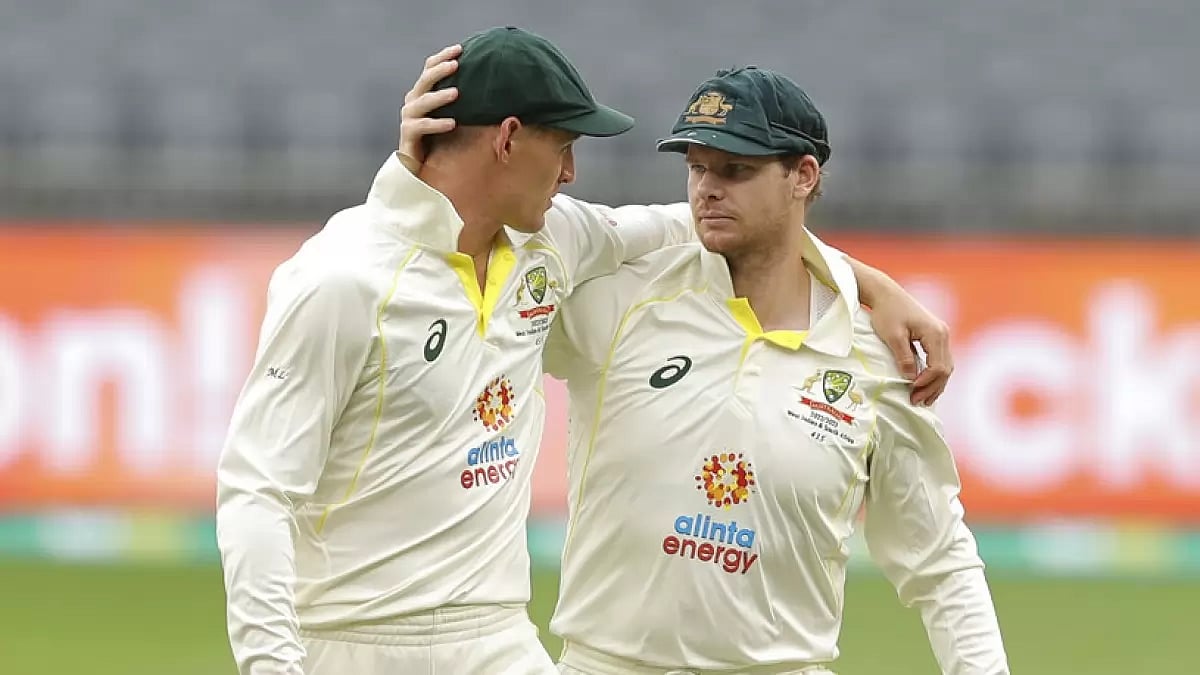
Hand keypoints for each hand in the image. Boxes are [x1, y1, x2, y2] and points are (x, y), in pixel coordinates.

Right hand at [398, 44, 462, 165]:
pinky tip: (452, 123)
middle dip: (440, 70)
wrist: (419, 166)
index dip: (442, 57)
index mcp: (422, 93)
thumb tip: (488, 88)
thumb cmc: (438, 139)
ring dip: (439, 96)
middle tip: (456, 64)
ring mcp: (408, 117)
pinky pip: (422, 126)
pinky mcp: (408, 134)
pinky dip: (436, 124)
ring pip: (422, 102)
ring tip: (456, 93)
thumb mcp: (451, 115)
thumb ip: (461, 102)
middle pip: (424, 80)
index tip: (460, 49)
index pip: (429, 69)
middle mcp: (413, 102)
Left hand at [869, 297, 952, 406]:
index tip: (912, 390)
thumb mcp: (892, 336)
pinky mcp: (935, 336)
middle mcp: (943, 334)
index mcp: (935, 333)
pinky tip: (925, 386)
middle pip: (946, 369)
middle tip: (916, 401)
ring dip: (935, 384)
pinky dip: (933, 375)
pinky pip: (939, 360)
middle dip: (932, 388)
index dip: (927, 382)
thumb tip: (912, 379)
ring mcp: (941, 335)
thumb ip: (903, 358)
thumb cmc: (887, 312)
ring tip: (923, 400)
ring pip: (945, 366)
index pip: (938, 366)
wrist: (886, 294)